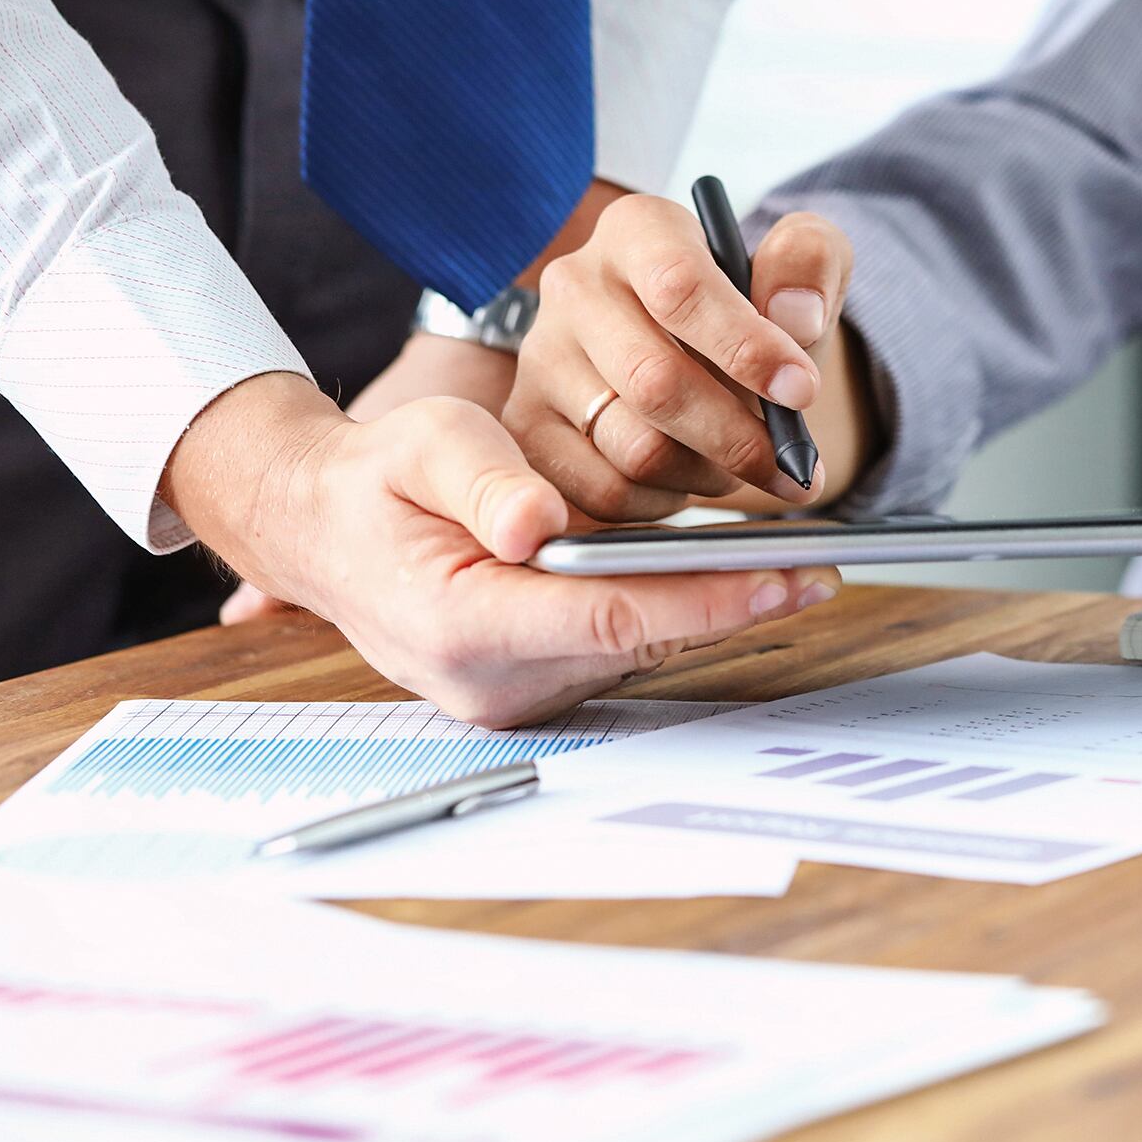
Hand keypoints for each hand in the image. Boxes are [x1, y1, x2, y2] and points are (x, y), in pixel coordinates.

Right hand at [168, 373, 838, 725]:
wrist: (322, 531)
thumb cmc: (375, 483)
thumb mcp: (420, 446)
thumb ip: (481, 480)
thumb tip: (539, 522)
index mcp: (461, 625)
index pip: (609, 617)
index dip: (704, 599)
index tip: (782, 578)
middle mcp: (490, 681)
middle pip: (637, 642)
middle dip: (731, 604)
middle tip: (819, 569)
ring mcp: (511, 696)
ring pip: (635, 652)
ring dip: (709, 610)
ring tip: (793, 569)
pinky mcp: (532, 689)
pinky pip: (617, 652)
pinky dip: (670, 614)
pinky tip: (726, 578)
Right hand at [507, 195, 860, 519]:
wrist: (706, 354)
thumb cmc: (756, 308)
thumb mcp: (801, 267)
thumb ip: (811, 265)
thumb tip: (795, 318)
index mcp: (638, 231)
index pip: (679, 288)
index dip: (746, 347)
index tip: (803, 392)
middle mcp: (574, 286)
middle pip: (654, 383)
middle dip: (739, 436)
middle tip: (791, 462)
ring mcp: (542, 359)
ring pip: (634, 448)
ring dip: (709, 473)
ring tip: (741, 461)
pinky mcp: (530, 425)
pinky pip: (606, 493)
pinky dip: (667, 503)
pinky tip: (692, 479)